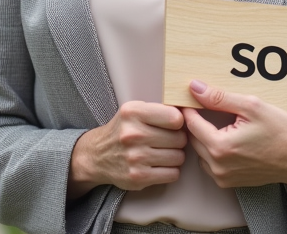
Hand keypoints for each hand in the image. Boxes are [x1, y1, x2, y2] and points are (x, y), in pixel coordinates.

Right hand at [68, 101, 187, 197]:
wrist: (97, 156)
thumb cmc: (122, 131)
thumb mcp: (134, 110)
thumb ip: (158, 109)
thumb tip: (189, 113)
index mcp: (133, 113)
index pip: (175, 118)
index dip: (179, 122)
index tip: (174, 125)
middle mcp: (133, 134)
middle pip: (179, 139)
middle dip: (178, 140)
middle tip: (169, 140)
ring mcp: (135, 157)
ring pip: (178, 157)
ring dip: (176, 156)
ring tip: (164, 152)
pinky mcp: (138, 177)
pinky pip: (172, 174)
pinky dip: (171, 171)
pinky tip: (161, 165)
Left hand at [183, 80, 286, 191]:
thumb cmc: (280, 131)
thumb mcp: (251, 106)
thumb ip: (219, 98)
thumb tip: (196, 88)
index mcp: (221, 147)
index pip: (191, 123)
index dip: (189, 108)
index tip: (191, 98)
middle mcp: (218, 166)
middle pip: (193, 138)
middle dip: (197, 122)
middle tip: (206, 107)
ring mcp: (223, 177)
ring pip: (200, 152)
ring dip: (204, 138)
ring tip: (219, 123)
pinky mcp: (229, 182)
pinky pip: (210, 164)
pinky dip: (213, 150)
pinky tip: (227, 139)